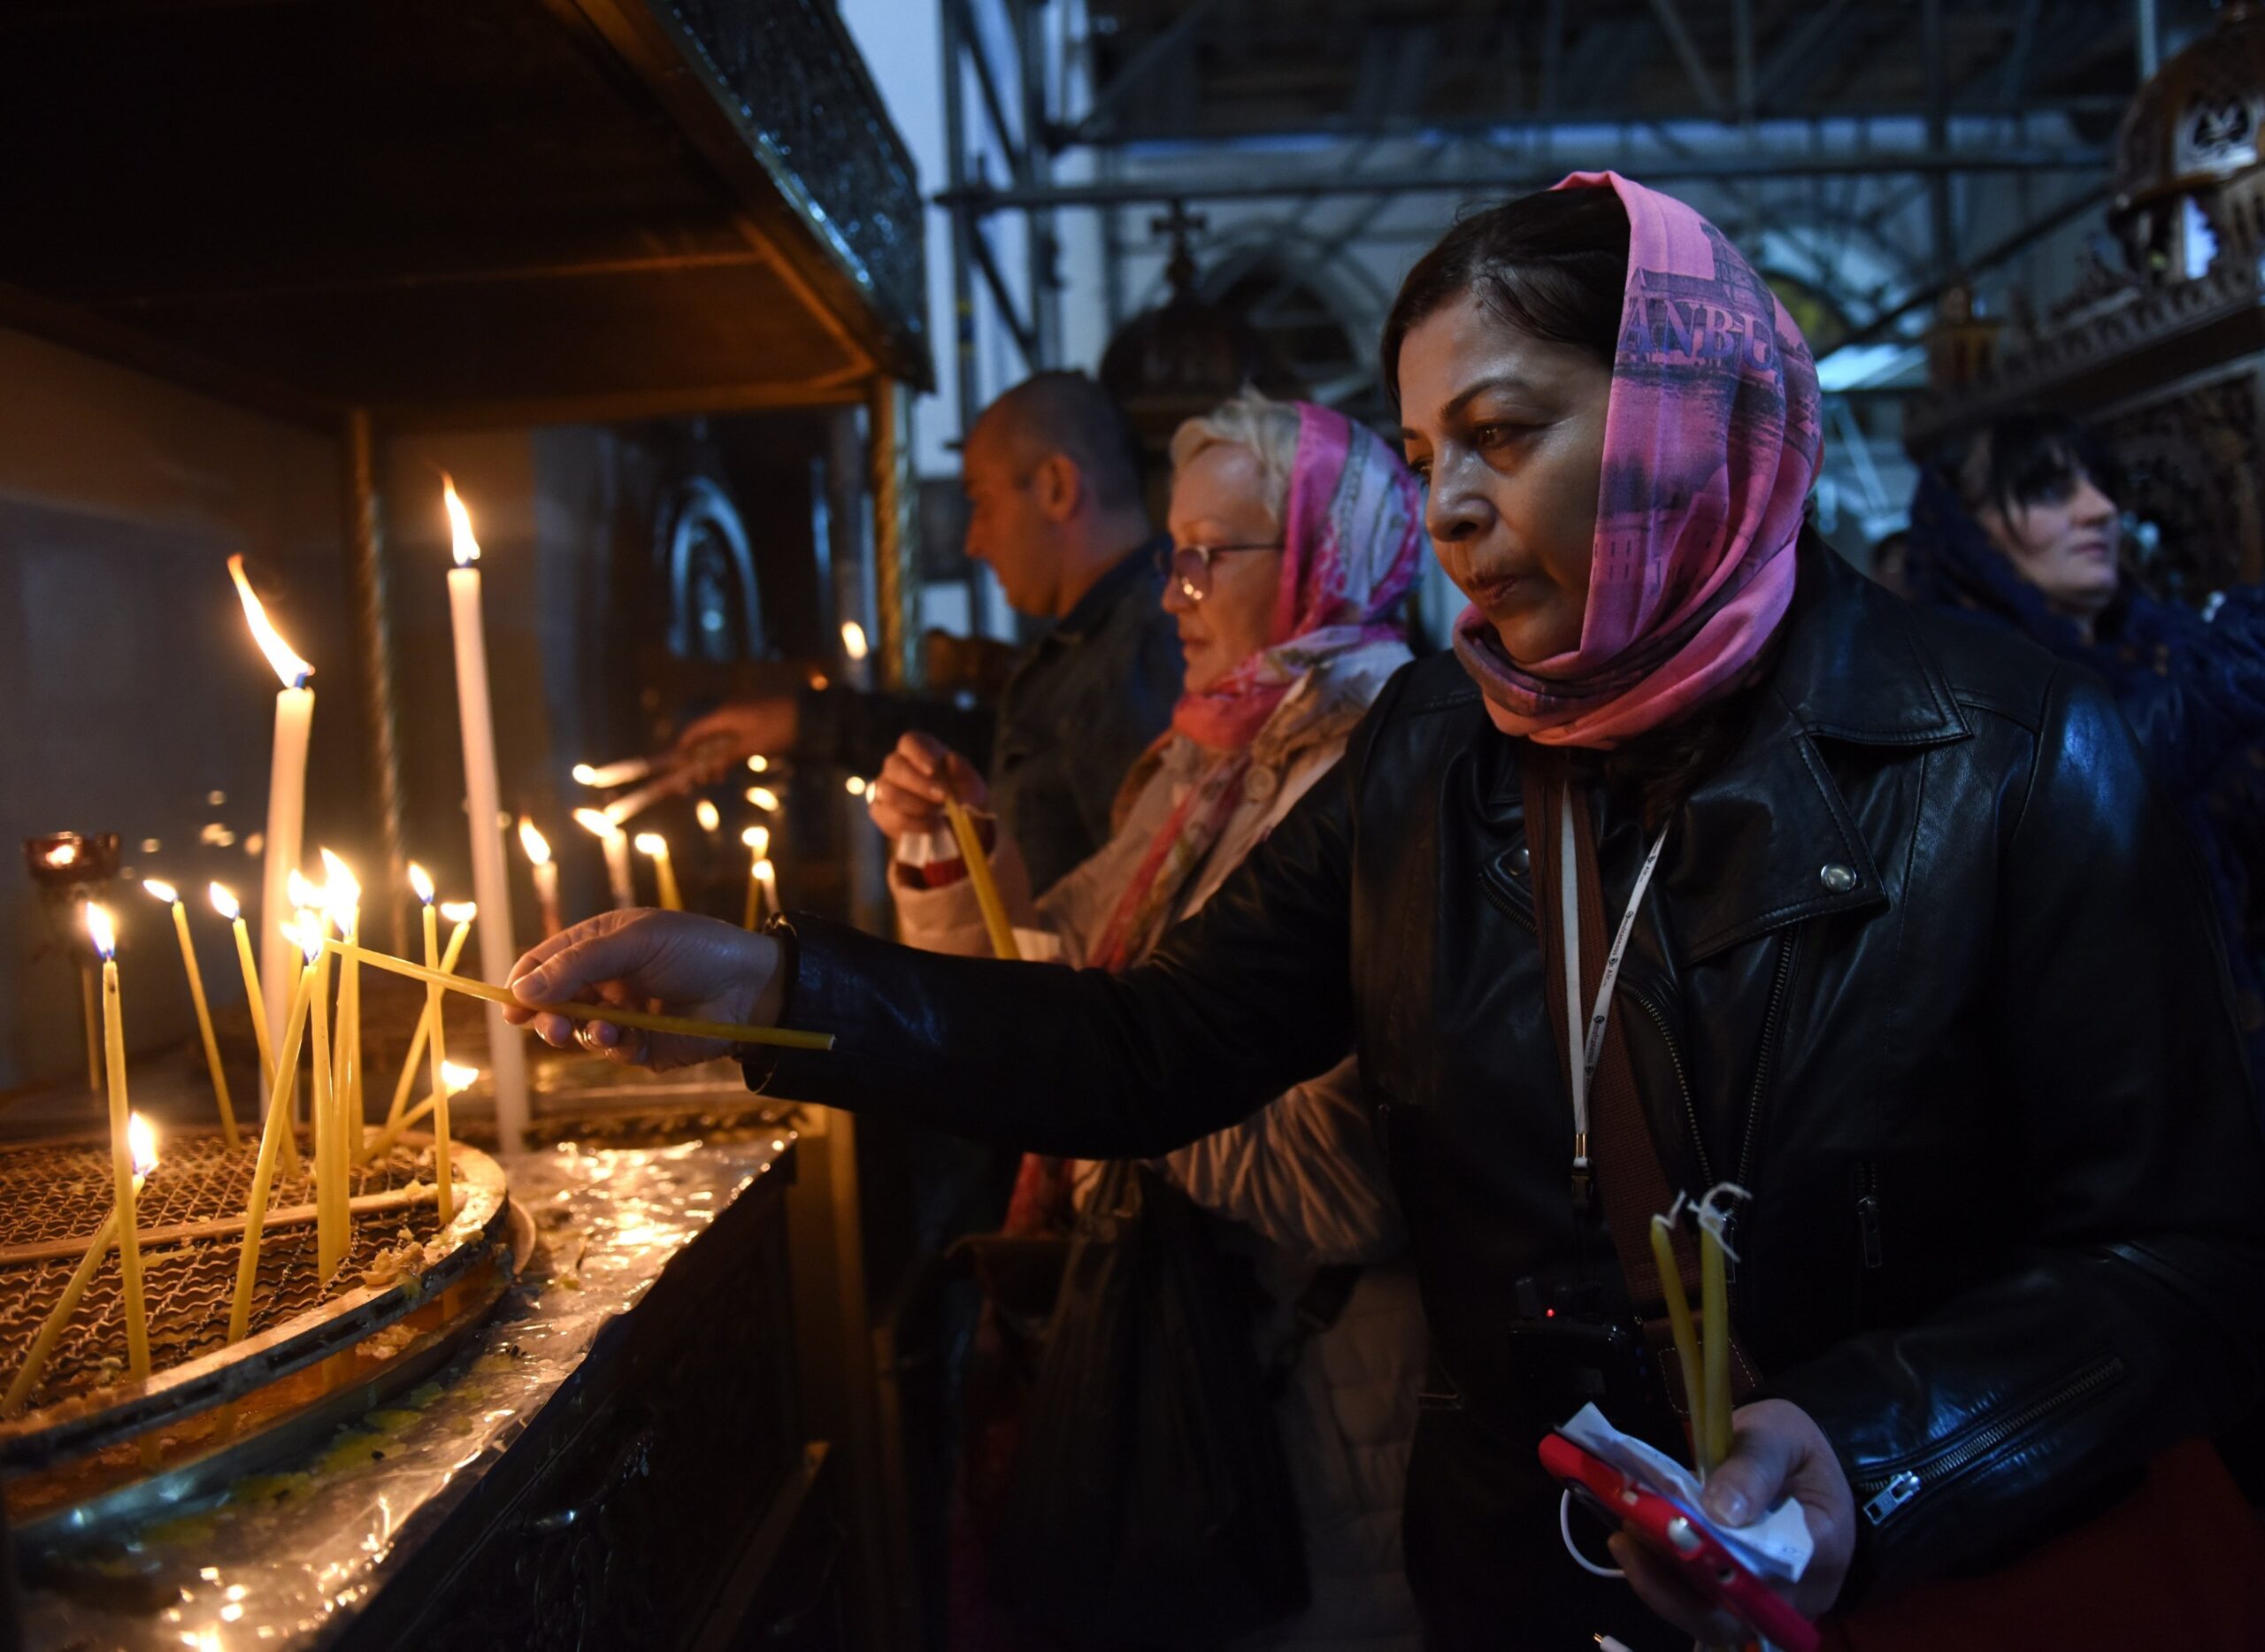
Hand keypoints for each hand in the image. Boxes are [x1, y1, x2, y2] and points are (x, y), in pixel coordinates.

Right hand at [504, 910, 786, 1070]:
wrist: (752, 986)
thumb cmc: (697, 949)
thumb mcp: (634, 943)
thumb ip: (577, 964)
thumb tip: (521, 989)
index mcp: (599, 945)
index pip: (544, 963)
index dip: (523, 983)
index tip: (511, 1006)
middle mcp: (606, 980)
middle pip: (552, 1003)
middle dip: (546, 1016)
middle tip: (547, 1026)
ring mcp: (622, 1014)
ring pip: (578, 1031)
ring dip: (581, 1032)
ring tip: (603, 1029)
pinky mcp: (643, 1045)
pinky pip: (612, 1051)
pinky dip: (614, 1046)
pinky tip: (628, 1038)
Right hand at [673, 699, 797, 780]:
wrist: (808, 716)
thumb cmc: (777, 729)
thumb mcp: (751, 746)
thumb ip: (727, 757)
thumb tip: (707, 770)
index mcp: (724, 715)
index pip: (694, 730)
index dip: (683, 747)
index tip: (676, 764)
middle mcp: (728, 712)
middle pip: (704, 735)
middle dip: (698, 757)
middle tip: (698, 779)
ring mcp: (740, 715)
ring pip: (719, 738)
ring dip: (713, 757)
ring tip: (715, 778)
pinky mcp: (752, 720)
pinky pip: (731, 736)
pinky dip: (726, 752)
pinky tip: (728, 768)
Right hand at [866, 733, 986, 838]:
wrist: (956, 829)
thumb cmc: (962, 799)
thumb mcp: (972, 787)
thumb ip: (963, 772)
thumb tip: (951, 759)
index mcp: (921, 751)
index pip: (910, 741)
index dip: (918, 753)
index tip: (933, 768)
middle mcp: (898, 766)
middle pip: (895, 766)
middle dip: (919, 784)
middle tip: (942, 798)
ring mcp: (885, 788)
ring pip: (889, 792)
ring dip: (917, 806)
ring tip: (938, 815)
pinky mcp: (880, 811)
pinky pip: (888, 816)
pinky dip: (912, 824)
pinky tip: (930, 826)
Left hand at [1609, 1399, 1855, 1642]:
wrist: (1796, 1460)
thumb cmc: (1792, 1446)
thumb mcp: (1779, 1435)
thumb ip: (1753, 1466)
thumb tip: (1720, 1510)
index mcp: (1822, 1547)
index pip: (1775, 1576)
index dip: (1723, 1565)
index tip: (1673, 1531)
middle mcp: (1802, 1592)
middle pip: (1740, 1613)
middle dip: (1679, 1584)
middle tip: (1629, 1537)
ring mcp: (1773, 1603)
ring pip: (1715, 1619)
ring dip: (1664, 1585)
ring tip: (1625, 1540)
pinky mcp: (1743, 1601)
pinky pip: (1703, 1607)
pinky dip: (1667, 1582)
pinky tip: (1636, 1547)